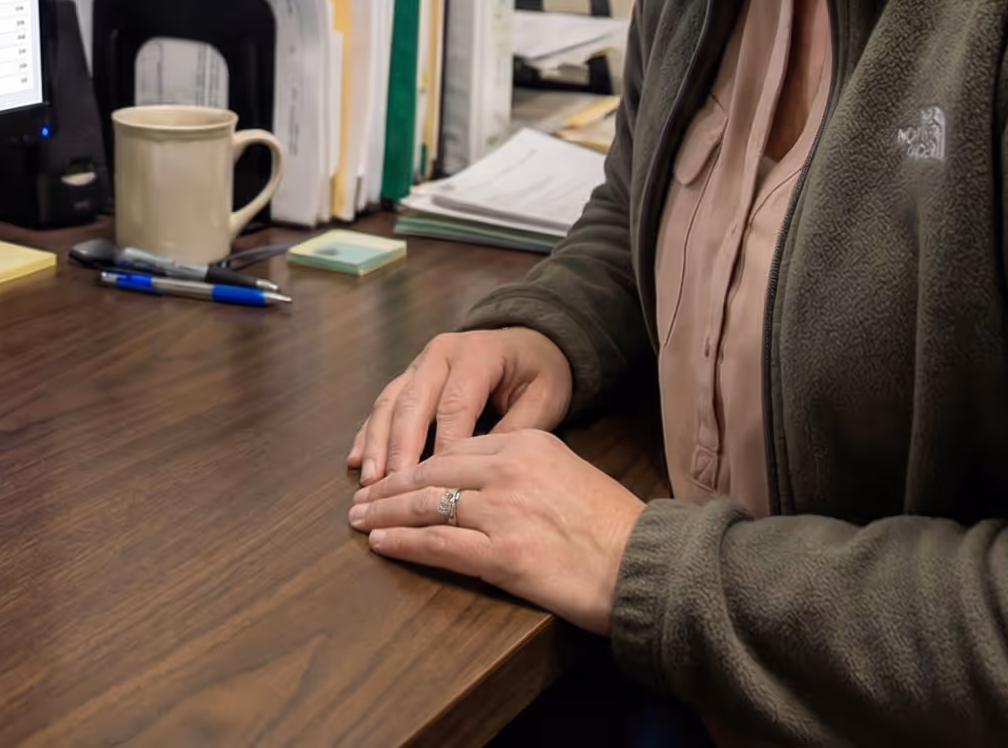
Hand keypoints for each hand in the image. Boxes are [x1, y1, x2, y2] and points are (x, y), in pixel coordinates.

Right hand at [348, 327, 570, 483]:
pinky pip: (384, 403)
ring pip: (390, 402)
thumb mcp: (545, 397)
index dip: (442, 447)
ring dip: (377, 443)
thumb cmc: (539, 373)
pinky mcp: (409, 376)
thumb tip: (482, 468)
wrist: (530, 341)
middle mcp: (441, 354)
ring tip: (370, 481)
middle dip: (399, 448)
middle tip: (390, 488)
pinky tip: (357, 459)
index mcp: (476, 355)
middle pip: (412, 403)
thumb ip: (517, 429)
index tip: (436, 487)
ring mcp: (420, 363)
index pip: (454, 406)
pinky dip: (369, 432)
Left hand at [349, 430, 643, 634]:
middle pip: (431, 472)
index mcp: (528, 444)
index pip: (455, 449)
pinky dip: (402, 543)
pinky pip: (436, 544)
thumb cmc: (616, 527)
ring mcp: (503, 511)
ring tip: (359, 519)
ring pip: (425, 505)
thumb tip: (484, 486)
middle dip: (390, 486)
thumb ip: (526, 471)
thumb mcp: (570, 474)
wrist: (648, 564)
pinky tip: (380, 543)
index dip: (416, 464)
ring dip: (384, 513)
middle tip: (361, 497)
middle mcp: (510, 470)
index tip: (395, 475)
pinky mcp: (502, 554)